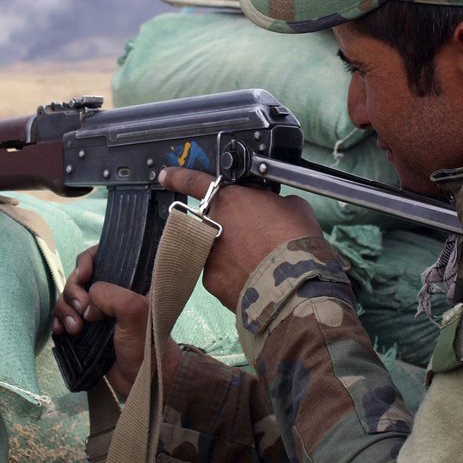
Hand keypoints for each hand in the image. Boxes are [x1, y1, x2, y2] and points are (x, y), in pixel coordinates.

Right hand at [50, 245, 179, 397]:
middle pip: (79, 277)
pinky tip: (61, 333)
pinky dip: (58, 322)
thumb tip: (88, 301)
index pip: (104, 254)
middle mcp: (112, 291)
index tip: (84, 276)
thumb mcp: (135, 312)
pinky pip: (63, 316)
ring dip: (65, 310)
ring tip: (74, 330)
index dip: (88, 260)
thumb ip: (111, 295)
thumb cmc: (146, 344)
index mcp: (129, 280)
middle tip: (83, 313)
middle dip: (74, 292)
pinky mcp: (87, 328)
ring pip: (69, 297)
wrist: (142, 380)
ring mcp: (98, 310)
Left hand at [158, 168, 322, 310]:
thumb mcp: (294, 207)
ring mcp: (208, 257)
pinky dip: (235, 276)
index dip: (179, 177)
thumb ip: (273, 202)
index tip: (166, 175)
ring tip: (261, 262)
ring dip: (233, 253)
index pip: (196, 182)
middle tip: (253, 238)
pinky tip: (256, 279)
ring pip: (217, 250)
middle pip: (212, 221)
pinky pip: (222, 274)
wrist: (296, 286)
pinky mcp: (212, 283)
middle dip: (227, 227)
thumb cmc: (297, 241)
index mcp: (229, 200)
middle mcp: (211, 226)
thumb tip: (271, 209)